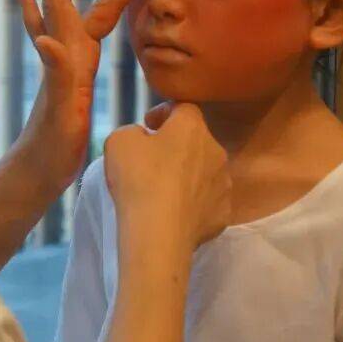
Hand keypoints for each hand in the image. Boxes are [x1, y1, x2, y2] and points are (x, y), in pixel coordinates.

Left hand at [16, 0, 166, 191]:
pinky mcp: (67, 78)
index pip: (67, 3)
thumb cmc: (50, 151)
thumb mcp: (60, 115)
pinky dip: (57, 18)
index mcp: (67, 56)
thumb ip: (56, 78)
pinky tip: (48, 14)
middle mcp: (63, 52)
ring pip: (70, 13)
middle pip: (72, 0)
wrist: (35, 174)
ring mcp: (64, 64)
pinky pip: (65, 38)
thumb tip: (47, 41)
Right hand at [104, 103, 231, 252]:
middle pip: (197, 141)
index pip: (183, 108)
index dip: (164, 113)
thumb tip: (144, 139)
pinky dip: (194, 204)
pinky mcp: (223, 215)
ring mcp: (224, 185)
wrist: (159, 233)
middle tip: (153, 162)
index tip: (148, 125)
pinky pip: (207, 202)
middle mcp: (216, 151)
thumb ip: (133, 131)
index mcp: (192, 127)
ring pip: (205, 172)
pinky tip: (175, 214)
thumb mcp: (119, 140)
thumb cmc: (138, 179)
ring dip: (188, 176)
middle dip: (177, 147)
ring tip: (164, 192)